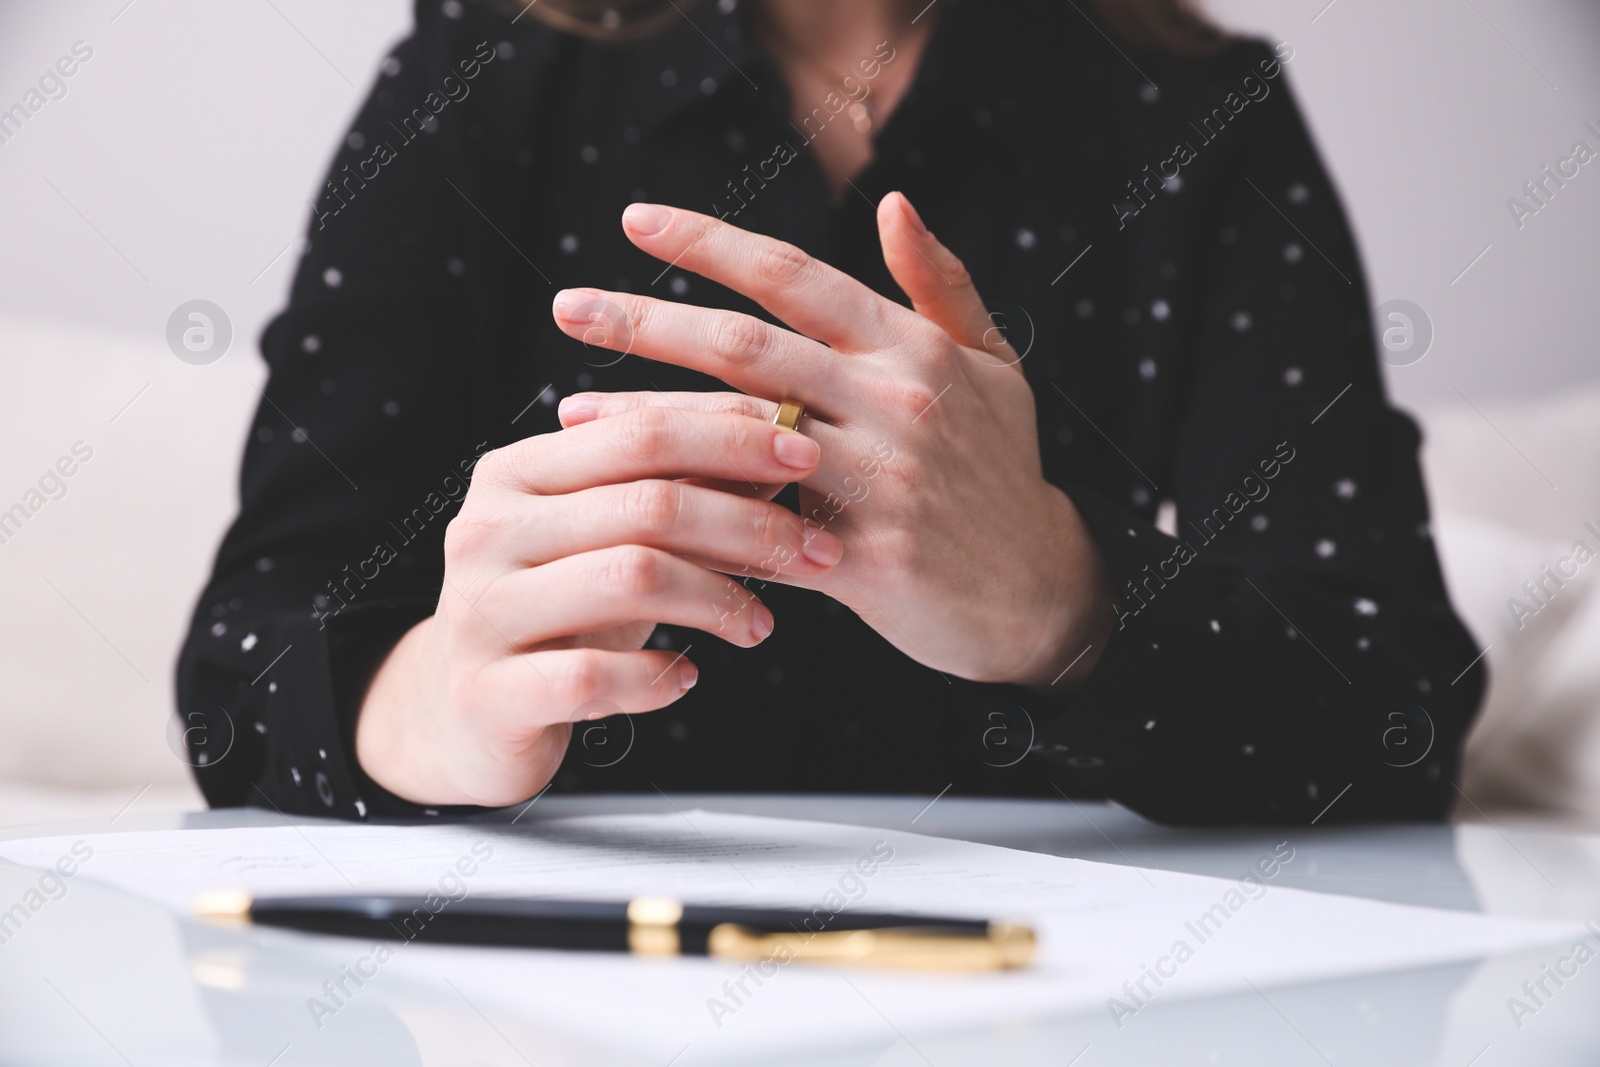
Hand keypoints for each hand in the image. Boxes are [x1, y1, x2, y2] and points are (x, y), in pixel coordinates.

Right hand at [354, 409, 841, 805]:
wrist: (464, 712)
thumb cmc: (561, 609)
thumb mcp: (613, 539)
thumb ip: (678, 490)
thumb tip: (785, 440)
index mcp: (518, 473)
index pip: (641, 433)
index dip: (733, 437)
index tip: (809, 451)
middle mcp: (489, 530)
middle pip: (647, 504)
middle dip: (749, 524)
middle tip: (815, 551)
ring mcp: (482, 611)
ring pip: (629, 579)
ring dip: (718, 600)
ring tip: (761, 625)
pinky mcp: (487, 693)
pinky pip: (592, 678)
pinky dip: (656, 678)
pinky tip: (686, 677)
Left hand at [551, 193, 1111, 689]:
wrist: (1039, 592)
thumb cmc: (1004, 472)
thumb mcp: (993, 366)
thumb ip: (942, 286)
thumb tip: (895, 203)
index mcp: (912, 348)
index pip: (795, 276)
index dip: (710, 242)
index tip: (634, 220)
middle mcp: (894, 403)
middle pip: (746, 346)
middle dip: (646, 321)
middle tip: (568, 307)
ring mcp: (879, 482)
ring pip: (738, 437)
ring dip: (647, 422)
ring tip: (573, 413)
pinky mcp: (864, 560)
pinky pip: (758, 530)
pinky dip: (694, 516)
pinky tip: (635, 507)